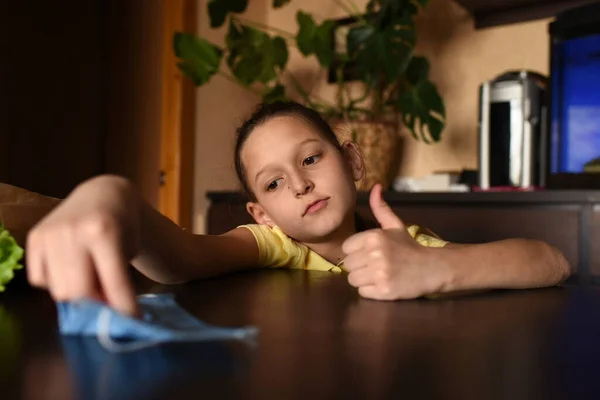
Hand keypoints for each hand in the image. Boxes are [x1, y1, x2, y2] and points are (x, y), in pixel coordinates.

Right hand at [26, 176, 139, 315]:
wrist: (102, 195)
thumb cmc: (122, 225)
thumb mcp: (129, 249)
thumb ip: (118, 280)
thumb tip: (108, 317)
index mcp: (103, 232)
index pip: (113, 283)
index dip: (124, 307)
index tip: (133, 322)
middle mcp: (73, 232)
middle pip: (79, 293)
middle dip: (97, 305)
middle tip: (109, 304)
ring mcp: (50, 234)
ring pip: (59, 291)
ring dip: (78, 296)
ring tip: (93, 283)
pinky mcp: (35, 238)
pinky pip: (41, 280)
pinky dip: (58, 283)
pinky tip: (73, 269)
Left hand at [342, 184, 448, 299]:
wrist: (432, 269)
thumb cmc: (409, 247)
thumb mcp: (395, 226)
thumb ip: (381, 209)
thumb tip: (375, 187)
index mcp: (374, 237)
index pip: (346, 248)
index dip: (356, 252)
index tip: (369, 253)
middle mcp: (375, 254)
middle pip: (348, 265)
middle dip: (359, 266)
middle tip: (375, 265)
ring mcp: (379, 273)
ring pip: (352, 280)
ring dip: (363, 279)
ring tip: (378, 275)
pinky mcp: (383, 290)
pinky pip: (362, 292)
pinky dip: (371, 291)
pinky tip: (383, 284)